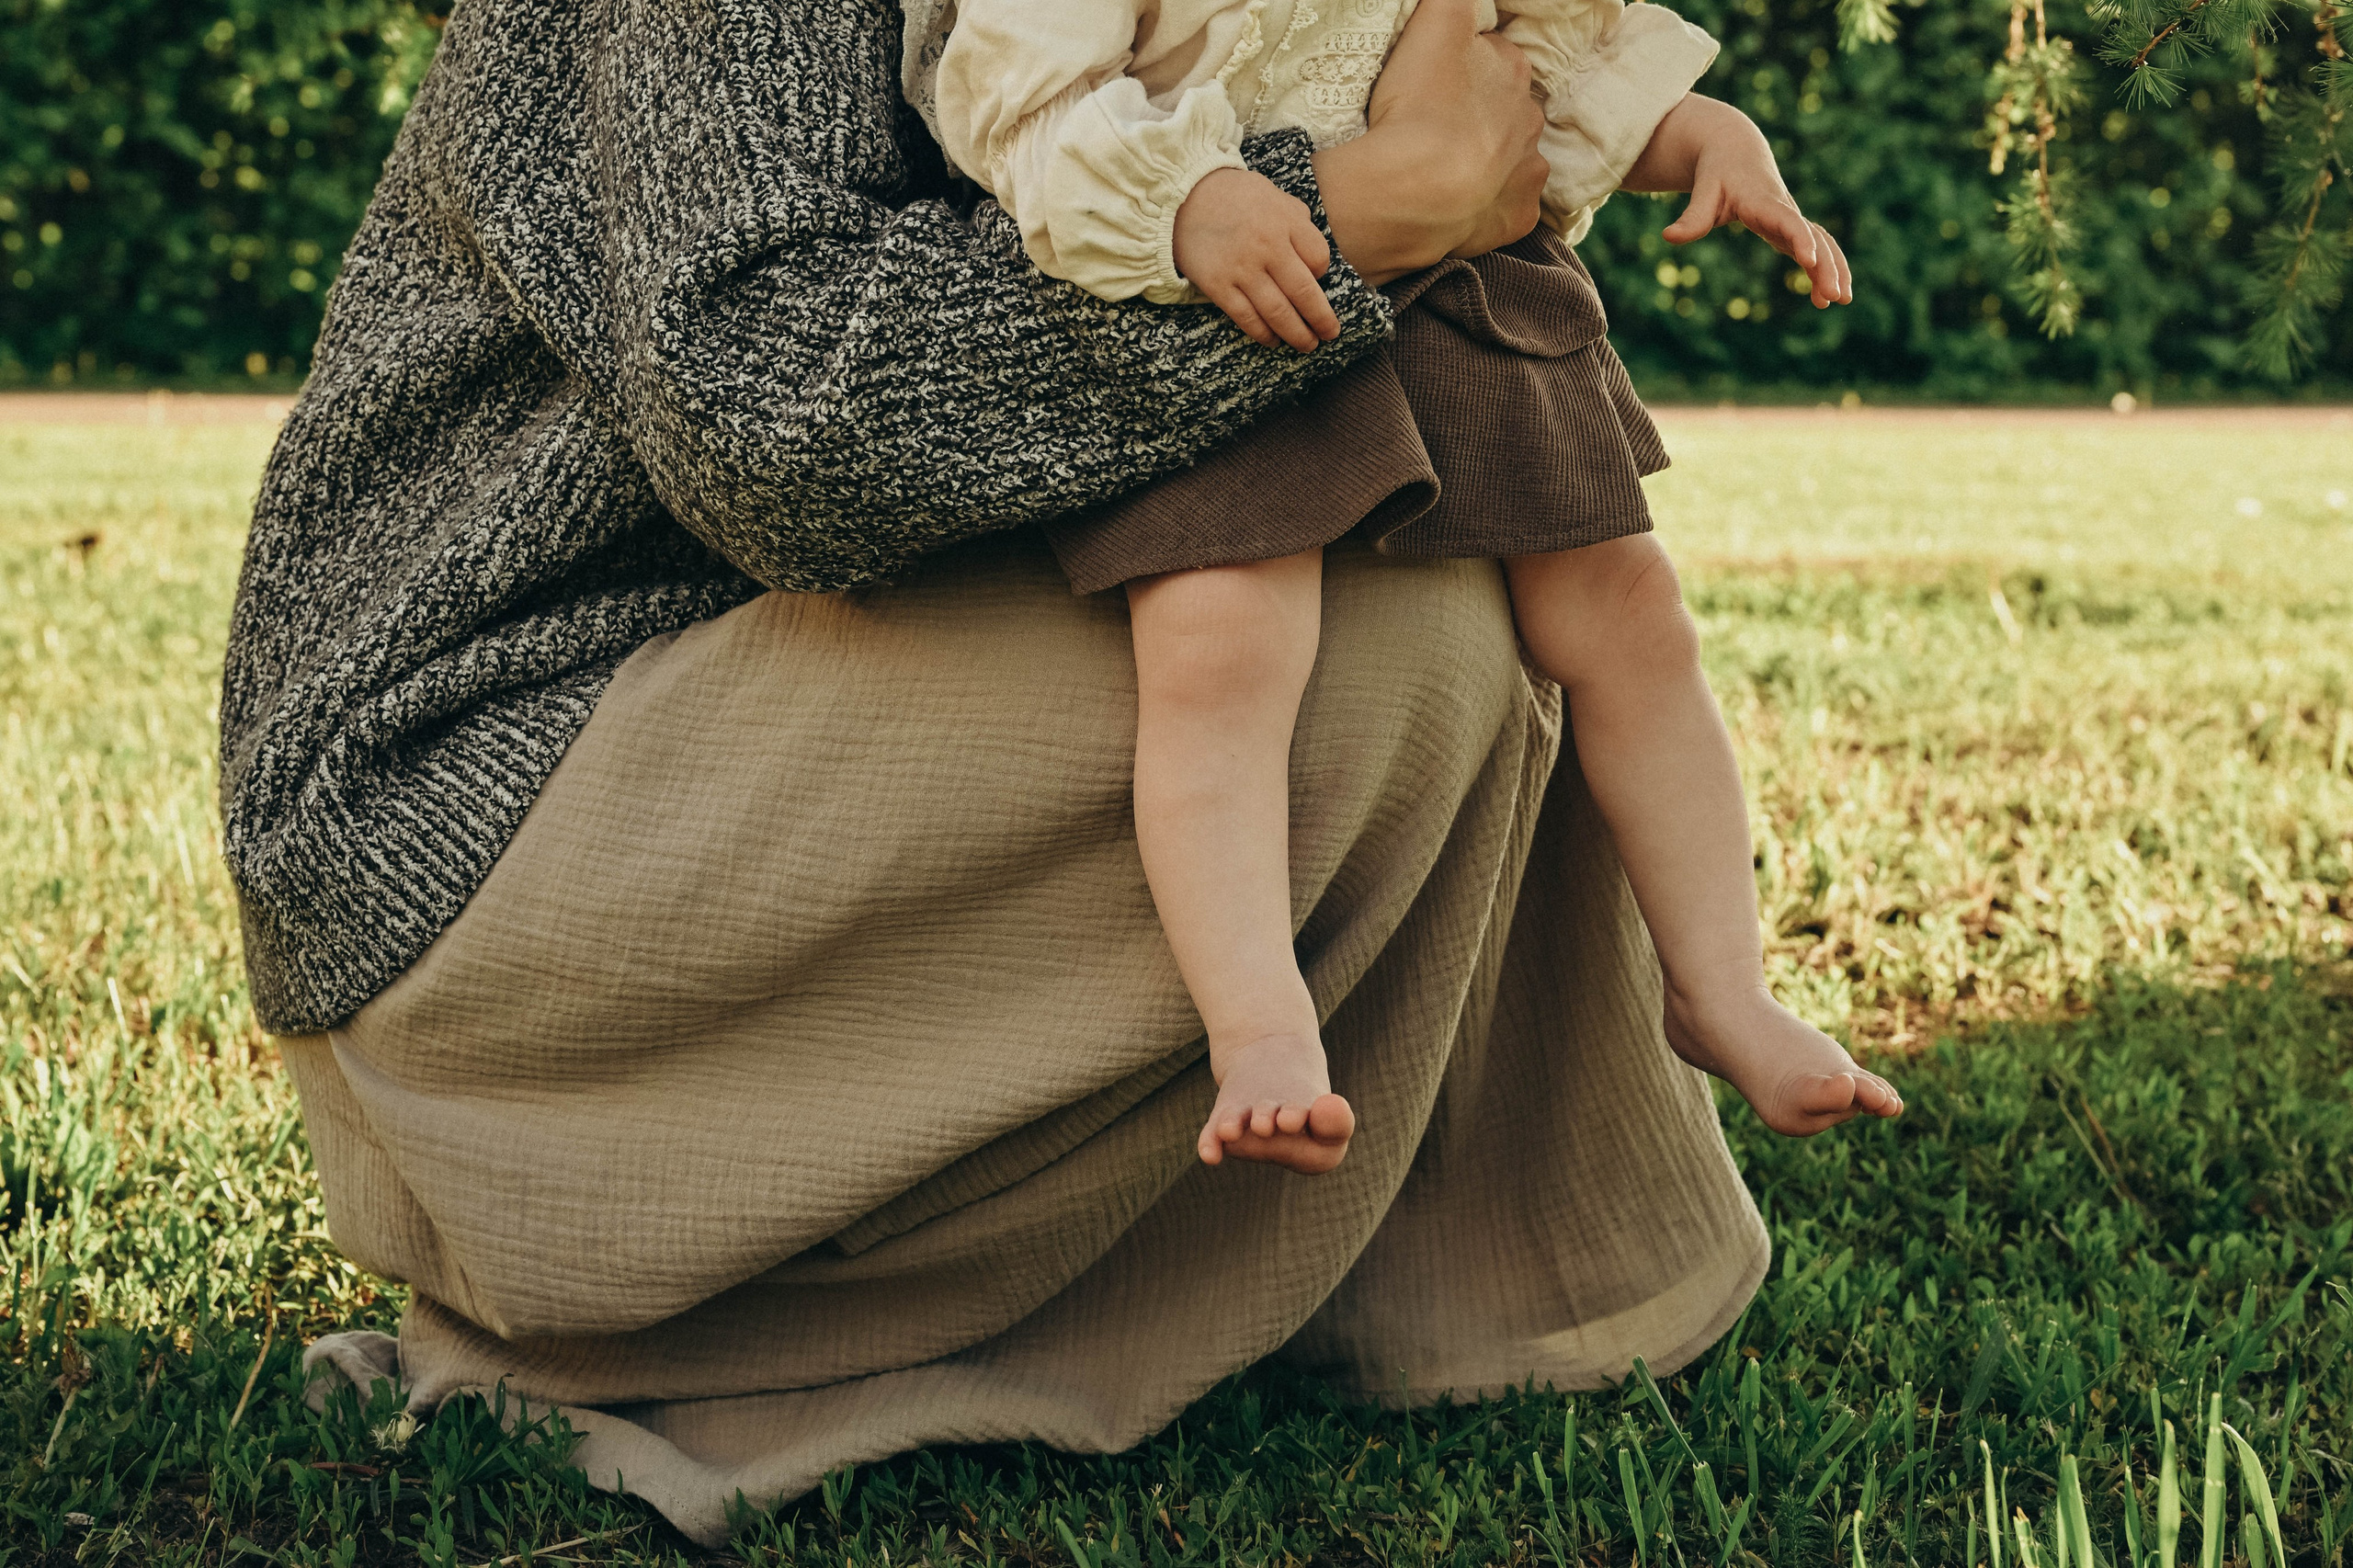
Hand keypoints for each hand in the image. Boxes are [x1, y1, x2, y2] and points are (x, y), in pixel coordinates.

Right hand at [1172, 168, 1342, 351]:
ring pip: (1278, 312)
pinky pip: (1247, 318)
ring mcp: (1242, 269)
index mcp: (1285, 222)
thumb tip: (1313, 254)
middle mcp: (1267, 247)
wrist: (1183, 196)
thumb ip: (1296, 219)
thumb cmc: (1233, 196)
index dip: (1323, 275)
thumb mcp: (1273, 195)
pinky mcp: (1218, 285)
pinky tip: (1273, 340)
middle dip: (1321, 319)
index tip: (1318, 281)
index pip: (1319, 259)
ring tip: (1307, 345)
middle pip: (1304, 293)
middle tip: (1330, 334)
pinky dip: (1264, 334)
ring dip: (1297, 334)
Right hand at [1311, 0, 1548, 284]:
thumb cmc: (1419, 107)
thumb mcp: (1437, 23)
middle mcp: (1531, 119)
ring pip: (1512, 159)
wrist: (1414, 192)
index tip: (1432, 87)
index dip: (1460, 70)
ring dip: (1488, 162)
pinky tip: (1459, 206)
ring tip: (1445, 171)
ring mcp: (1528, 171)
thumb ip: (1455, 2)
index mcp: (1513, 70)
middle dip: (1480, 117)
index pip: (1491, 58)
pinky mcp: (1519, 217)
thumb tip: (1466, 3)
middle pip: (1505, 110)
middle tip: (1436, 129)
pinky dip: (1488, 207)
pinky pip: (1507, 208)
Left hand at [1625, 94, 1851, 308]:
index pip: (1787, 221)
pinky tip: (1822, 297)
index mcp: (1764, 201)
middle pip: (1812, 237)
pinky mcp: (1790, 228)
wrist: (1735, 150)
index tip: (1808, 260)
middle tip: (1833, 296)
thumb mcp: (1704, 190)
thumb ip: (1692, 216)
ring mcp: (1790, 219)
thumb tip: (1669, 236)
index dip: (1799, 238)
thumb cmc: (1717, 172)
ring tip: (1841, 300)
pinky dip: (1824, 269)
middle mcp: (1784, 210)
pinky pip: (1815, 247)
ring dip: (1834, 269)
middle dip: (1825, 265)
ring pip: (1821, 242)